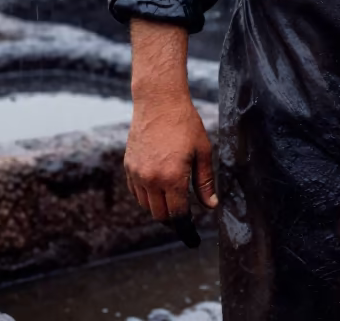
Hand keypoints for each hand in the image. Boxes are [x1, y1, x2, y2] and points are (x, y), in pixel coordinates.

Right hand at [124, 92, 217, 223]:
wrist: (158, 102)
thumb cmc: (185, 123)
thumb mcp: (202, 151)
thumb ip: (205, 182)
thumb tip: (211, 206)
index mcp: (172, 178)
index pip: (178, 216)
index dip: (187, 230)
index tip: (192, 239)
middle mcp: (151, 180)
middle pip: (161, 215)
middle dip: (174, 220)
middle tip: (186, 217)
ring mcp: (137, 174)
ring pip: (147, 206)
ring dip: (160, 208)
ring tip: (173, 200)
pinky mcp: (129, 166)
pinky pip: (136, 192)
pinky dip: (147, 197)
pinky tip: (158, 188)